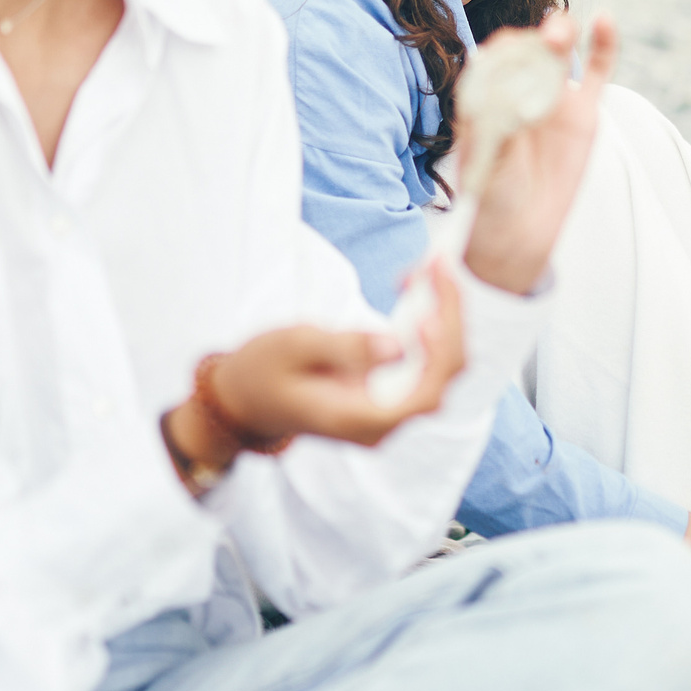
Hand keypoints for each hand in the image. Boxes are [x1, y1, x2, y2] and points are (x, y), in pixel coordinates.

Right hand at [174, 265, 466, 466]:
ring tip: (427, 271)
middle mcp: (380, 424)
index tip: (430, 305)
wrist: (241, 401)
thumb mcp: (294, 346)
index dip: (440, 348)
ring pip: (438, 368)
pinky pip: (422, 364)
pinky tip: (419, 291)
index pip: (426, 391)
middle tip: (436, 266)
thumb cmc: (262, 371)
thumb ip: (346, 347)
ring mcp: (385, 413)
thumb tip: (396, 345)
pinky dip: (428, 325)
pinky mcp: (384, 396)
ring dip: (442, 316)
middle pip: (441, 376)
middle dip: (449, 317)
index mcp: (359, 418)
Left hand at [461, 12, 617, 294]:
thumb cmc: (492, 195)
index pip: (493, 60)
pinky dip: (603, 46)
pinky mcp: (583, 110)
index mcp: (485, 94)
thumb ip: (498, 129)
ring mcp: (552, 96)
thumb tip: (510, 99)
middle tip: (545, 41)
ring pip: (559, 53)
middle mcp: (518, 88)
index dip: (501, 53)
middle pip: (527, 49)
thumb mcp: (487, 161)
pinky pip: (596, 72)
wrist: (520, 231)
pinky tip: (606, 21)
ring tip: (562, 32)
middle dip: (533, 40)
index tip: (507, 58)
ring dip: (561, 33)